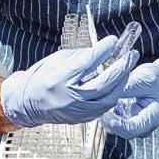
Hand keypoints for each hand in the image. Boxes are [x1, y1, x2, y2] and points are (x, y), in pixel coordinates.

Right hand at [1, 36, 138, 127]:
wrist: (27, 104)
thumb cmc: (40, 78)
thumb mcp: (55, 60)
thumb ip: (79, 57)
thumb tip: (101, 51)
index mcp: (58, 79)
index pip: (86, 62)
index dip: (102, 50)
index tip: (113, 40)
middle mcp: (69, 97)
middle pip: (103, 82)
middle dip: (120, 67)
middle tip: (131, 54)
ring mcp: (77, 111)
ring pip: (108, 97)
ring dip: (122, 81)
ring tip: (128, 67)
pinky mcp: (83, 118)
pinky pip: (105, 106)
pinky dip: (114, 93)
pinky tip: (119, 82)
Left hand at [100, 58, 158, 138]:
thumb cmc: (157, 79)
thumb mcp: (143, 79)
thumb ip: (125, 88)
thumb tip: (104, 93)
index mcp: (152, 118)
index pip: (132, 130)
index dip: (116, 125)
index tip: (104, 114)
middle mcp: (142, 126)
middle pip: (120, 131)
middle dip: (106, 119)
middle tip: (94, 104)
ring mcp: (132, 123)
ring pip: (112, 126)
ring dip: (103, 114)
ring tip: (97, 98)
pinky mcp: (124, 118)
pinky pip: (110, 118)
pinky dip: (104, 109)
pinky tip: (101, 97)